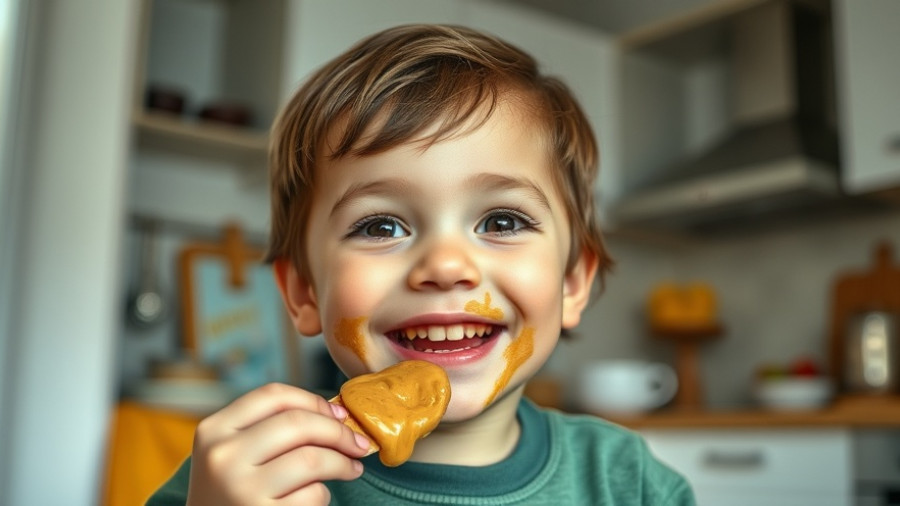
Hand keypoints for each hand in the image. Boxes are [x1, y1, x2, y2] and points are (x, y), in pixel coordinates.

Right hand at [185, 383, 369, 504]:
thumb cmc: (231, 492)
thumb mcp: (232, 453)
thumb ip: (269, 429)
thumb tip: (336, 414)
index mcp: (214, 430)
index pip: (273, 395)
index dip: (315, 401)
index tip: (339, 414)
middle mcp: (223, 457)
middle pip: (297, 423)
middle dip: (338, 431)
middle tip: (358, 444)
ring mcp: (241, 489)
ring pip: (312, 459)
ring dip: (342, 463)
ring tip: (352, 468)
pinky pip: (313, 494)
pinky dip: (323, 494)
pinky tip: (318, 496)